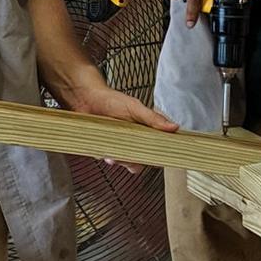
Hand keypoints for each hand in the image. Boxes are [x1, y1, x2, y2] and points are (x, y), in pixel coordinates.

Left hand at [62, 81, 177, 174]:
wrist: (86, 98)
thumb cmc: (111, 100)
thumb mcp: (135, 108)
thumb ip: (153, 119)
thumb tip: (173, 127)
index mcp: (145, 131)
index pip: (156, 149)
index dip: (156, 155)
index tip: (153, 157)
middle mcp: (133, 140)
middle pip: (140, 161)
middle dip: (133, 160)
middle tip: (126, 152)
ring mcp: (118, 145)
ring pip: (124, 162)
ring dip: (118, 159)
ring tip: (112, 150)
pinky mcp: (105, 148)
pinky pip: (107, 159)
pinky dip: (104, 155)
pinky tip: (103, 147)